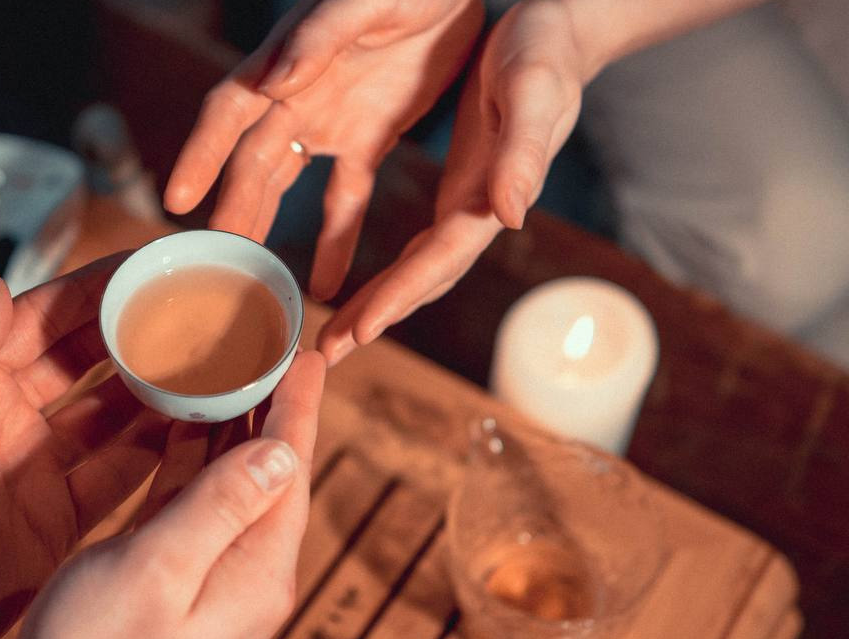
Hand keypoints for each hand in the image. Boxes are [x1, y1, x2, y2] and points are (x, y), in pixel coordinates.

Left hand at [0, 255, 168, 638]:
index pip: (38, 320)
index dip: (89, 292)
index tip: (140, 270)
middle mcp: (6, 420)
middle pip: (82, 363)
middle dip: (131, 336)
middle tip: (189, 314)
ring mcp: (36, 470)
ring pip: (109, 417)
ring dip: (152, 392)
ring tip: (207, 366)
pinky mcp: (58, 520)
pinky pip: (116, 476)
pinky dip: (153, 454)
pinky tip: (193, 432)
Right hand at [3, 351, 325, 638]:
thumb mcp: (154, 571)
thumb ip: (218, 508)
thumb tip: (280, 452)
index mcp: (256, 570)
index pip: (290, 468)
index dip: (298, 405)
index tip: (308, 350)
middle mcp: (250, 575)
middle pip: (272, 472)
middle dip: (272, 407)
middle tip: (269, 344)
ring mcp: (218, 581)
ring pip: (236, 486)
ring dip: (234, 429)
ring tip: (231, 368)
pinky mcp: (184, 585)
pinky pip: (201, 508)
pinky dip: (196, 463)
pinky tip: (185, 430)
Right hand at [165, 0, 484, 300]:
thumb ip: (322, 35)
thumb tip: (275, 81)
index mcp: (288, 60)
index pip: (230, 112)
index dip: (202, 153)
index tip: (178, 199)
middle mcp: (298, 94)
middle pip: (253, 162)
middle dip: (233, 211)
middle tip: (218, 265)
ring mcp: (333, 118)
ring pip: (287, 184)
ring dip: (269, 228)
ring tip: (256, 283)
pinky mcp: (372, 134)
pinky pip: (347, 196)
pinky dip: (336, 238)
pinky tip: (325, 284)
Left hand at [318, 0, 587, 363]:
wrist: (561, 34)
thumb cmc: (547, 54)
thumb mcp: (532, 92)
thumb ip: (524, 154)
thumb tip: (510, 217)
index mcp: (491, 193)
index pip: (439, 259)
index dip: (400, 296)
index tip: (361, 332)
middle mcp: (480, 210)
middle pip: (424, 279)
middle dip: (378, 317)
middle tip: (328, 353)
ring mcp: (469, 204)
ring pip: (418, 271)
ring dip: (379, 306)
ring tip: (335, 338)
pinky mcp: (459, 189)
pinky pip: (417, 247)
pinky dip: (389, 276)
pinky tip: (362, 293)